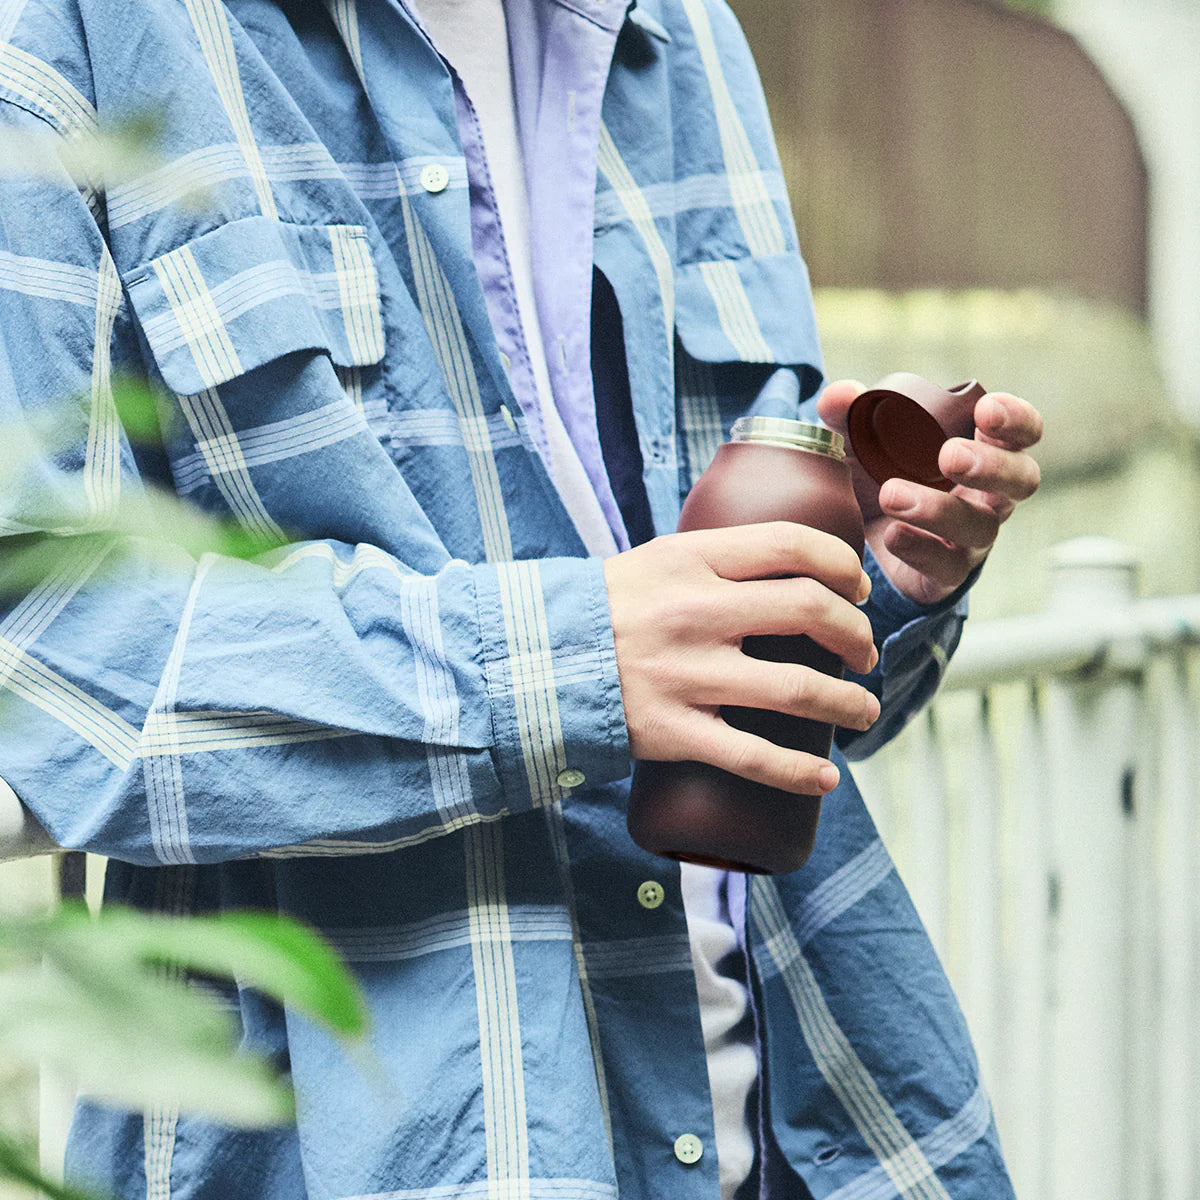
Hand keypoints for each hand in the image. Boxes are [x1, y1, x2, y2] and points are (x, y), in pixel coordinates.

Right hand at [603, 522, 880, 795]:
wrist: (537, 661)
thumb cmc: (611, 608)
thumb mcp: (659, 561)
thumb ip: (719, 561)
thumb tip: (792, 565)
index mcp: (693, 560)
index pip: (792, 545)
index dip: (843, 567)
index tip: (857, 590)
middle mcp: (694, 612)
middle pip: (810, 610)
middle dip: (857, 634)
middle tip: (863, 652)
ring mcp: (686, 675)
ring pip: (797, 689)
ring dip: (849, 702)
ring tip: (864, 710)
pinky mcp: (673, 731)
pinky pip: (752, 757)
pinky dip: (799, 773)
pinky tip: (826, 778)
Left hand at [818, 380, 1042, 604]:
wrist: (854, 539)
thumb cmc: (874, 475)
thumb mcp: (858, 441)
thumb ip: (849, 414)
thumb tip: (842, 394)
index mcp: (981, 450)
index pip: (1022, 432)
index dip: (1017, 420)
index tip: (986, 410)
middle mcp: (988, 494)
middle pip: (1022, 480)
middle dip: (992, 466)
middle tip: (949, 456)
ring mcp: (971, 538)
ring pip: (981, 527)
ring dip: (939, 510)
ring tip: (892, 494)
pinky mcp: (946, 574)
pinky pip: (948, 567)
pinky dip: (921, 550)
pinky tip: (892, 535)